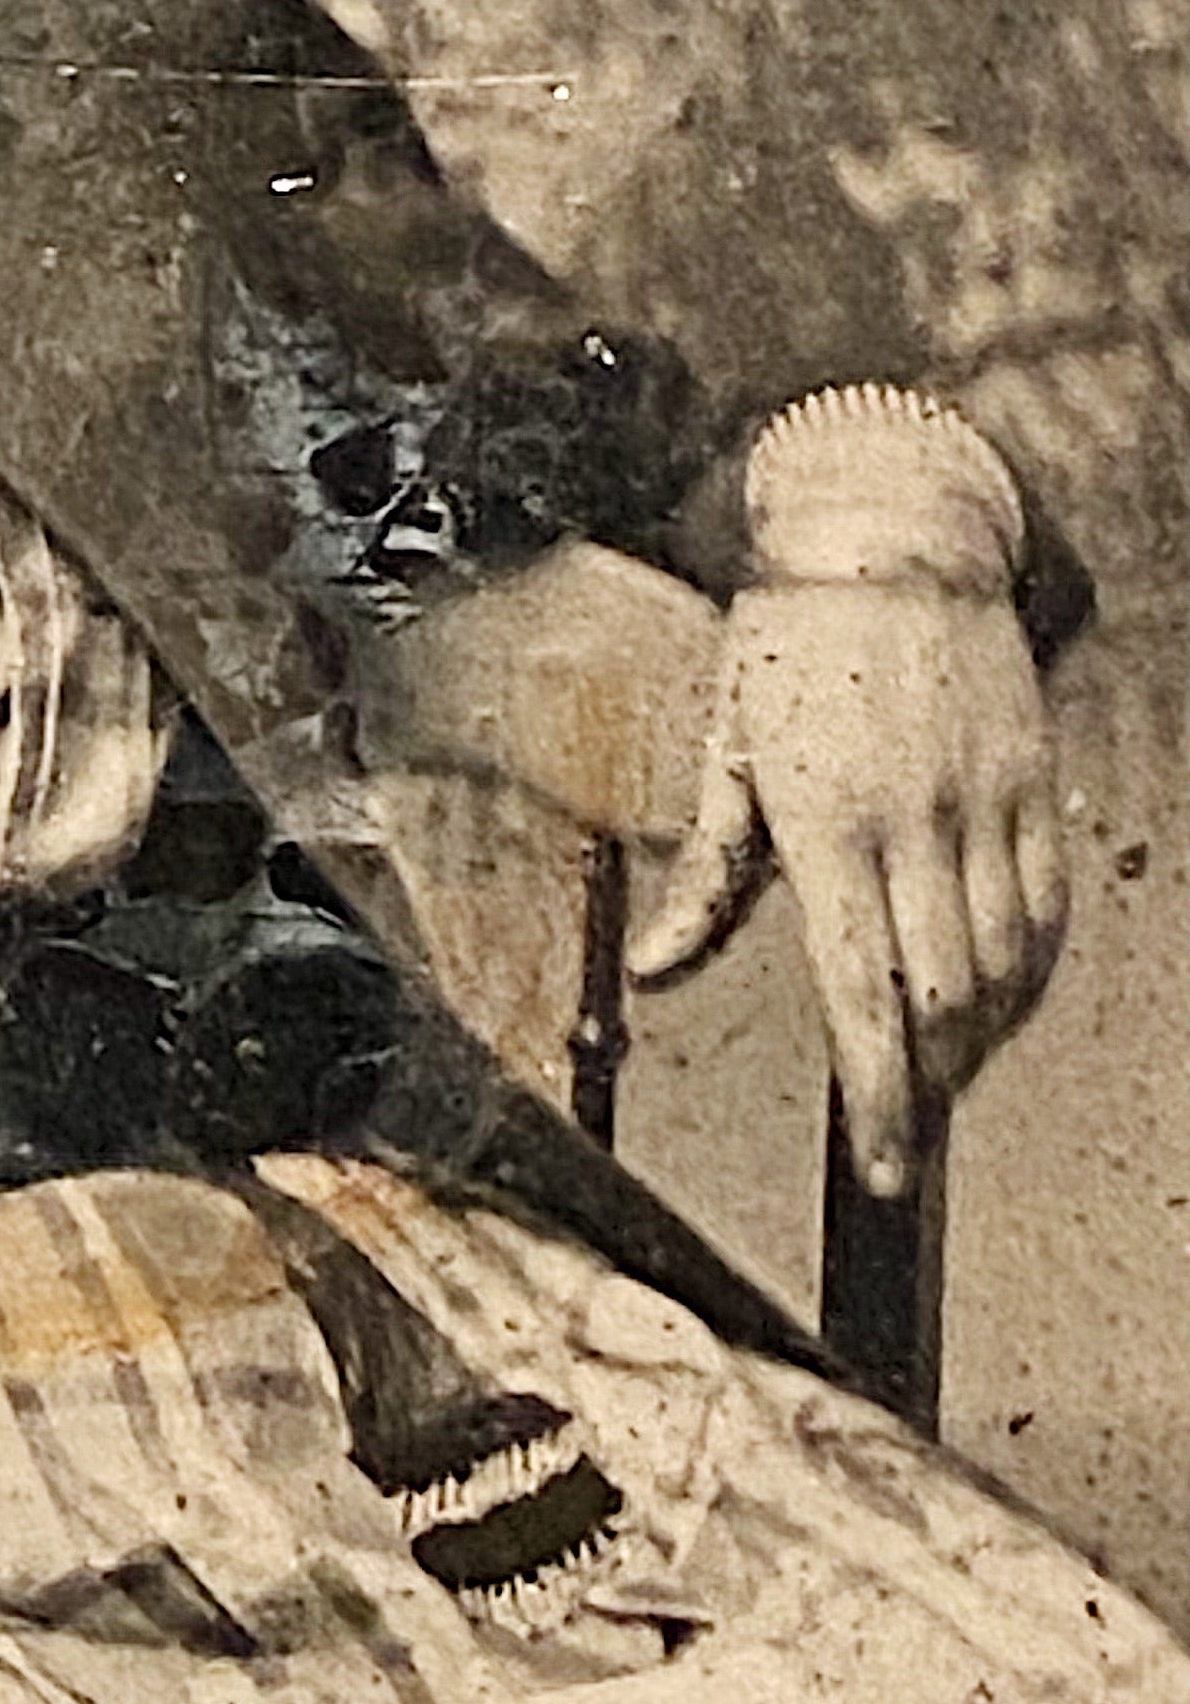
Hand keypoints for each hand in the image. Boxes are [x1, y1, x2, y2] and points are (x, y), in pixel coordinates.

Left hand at [627, 578, 1064, 1192]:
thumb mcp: (723, 753)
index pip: (858, 993)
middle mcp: (912, 822)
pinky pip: (1046, 912)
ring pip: (1003, 969)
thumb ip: (702, 879)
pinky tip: (1000, 1001)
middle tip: (902, 1130)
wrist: (889, 539)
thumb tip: (657, 972)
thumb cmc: (788, 642)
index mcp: (822, 822)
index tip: (878, 1164)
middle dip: (926, 1085)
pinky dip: (1028, 976)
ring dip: (977, 1040)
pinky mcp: (1029, 785)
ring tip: (941, 1072)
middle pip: (942, 1001)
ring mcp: (983, 805)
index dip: (876, 1097)